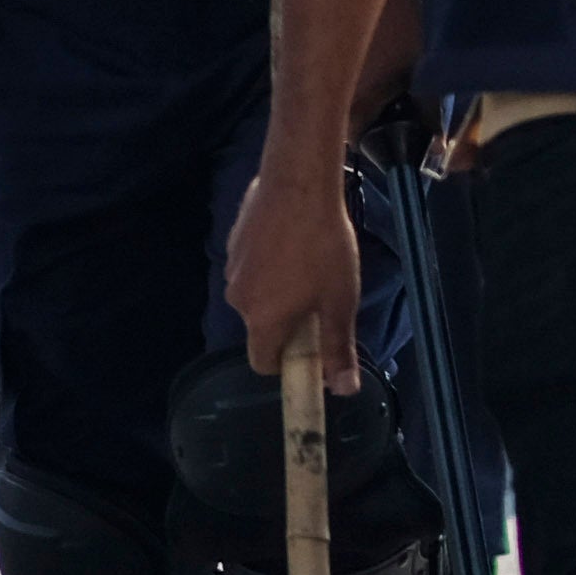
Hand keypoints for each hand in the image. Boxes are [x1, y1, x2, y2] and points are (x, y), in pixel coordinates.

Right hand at [224, 167, 366, 381]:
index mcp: (262, 320)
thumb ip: (338, 347)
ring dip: (279, 289)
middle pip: (261, 326)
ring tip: (309, 262)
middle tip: (320, 297)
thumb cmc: (323, 246)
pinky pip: (253, 266)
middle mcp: (238, 299)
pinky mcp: (233, 241)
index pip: (263, 363)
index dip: (287, 363)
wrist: (299, 183)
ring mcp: (232, 268)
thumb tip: (343, 390)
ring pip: (257, 293)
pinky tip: (293, 240)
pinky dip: (270, 263)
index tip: (310, 347)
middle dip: (288, 320)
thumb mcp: (340, 300)